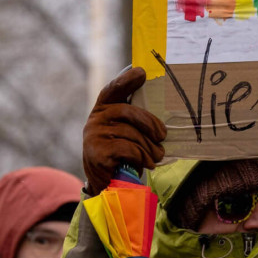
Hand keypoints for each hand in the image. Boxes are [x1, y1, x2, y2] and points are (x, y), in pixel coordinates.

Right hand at [84, 66, 166, 193]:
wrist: (107, 184)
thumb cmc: (122, 154)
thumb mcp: (128, 133)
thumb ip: (137, 121)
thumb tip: (164, 120)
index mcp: (104, 109)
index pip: (113, 90)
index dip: (126, 80)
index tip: (142, 72)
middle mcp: (96, 119)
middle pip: (128, 112)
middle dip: (150, 123)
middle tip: (163, 136)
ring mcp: (94, 134)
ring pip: (131, 133)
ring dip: (150, 147)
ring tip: (157, 155)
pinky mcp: (97, 152)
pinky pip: (128, 148)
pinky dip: (142, 156)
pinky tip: (146, 163)